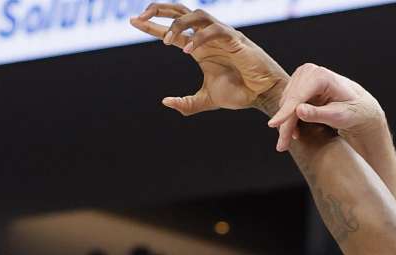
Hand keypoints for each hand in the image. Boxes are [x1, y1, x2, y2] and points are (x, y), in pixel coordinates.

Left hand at [130, 3, 287, 115]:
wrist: (262, 95)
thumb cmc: (239, 93)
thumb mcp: (206, 100)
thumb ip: (186, 104)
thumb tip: (165, 102)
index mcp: (199, 47)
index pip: (172, 31)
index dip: (152, 25)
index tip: (133, 22)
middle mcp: (207, 37)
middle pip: (181, 11)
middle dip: (159, 10)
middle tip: (141, 17)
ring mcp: (221, 36)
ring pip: (196, 15)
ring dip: (178, 24)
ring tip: (165, 41)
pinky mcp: (235, 40)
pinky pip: (214, 30)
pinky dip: (199, 38)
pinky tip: (187, 51)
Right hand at [267, 63, 385, 151]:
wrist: (358, 105)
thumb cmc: (353, 110)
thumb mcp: (340, 116)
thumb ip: (319, 114)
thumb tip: (298, 111)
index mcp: (321, 76)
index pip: (297, 96)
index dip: (285, 112)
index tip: (273, 125)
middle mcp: (309, 71)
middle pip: (289, 101)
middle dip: (284, 124)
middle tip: (282, 146)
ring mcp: (302, 75)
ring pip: (285, 103)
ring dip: (286, 123)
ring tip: (289, 140)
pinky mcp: (298, 83)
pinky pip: (287, 102)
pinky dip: (289, 118)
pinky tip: (294, 131)